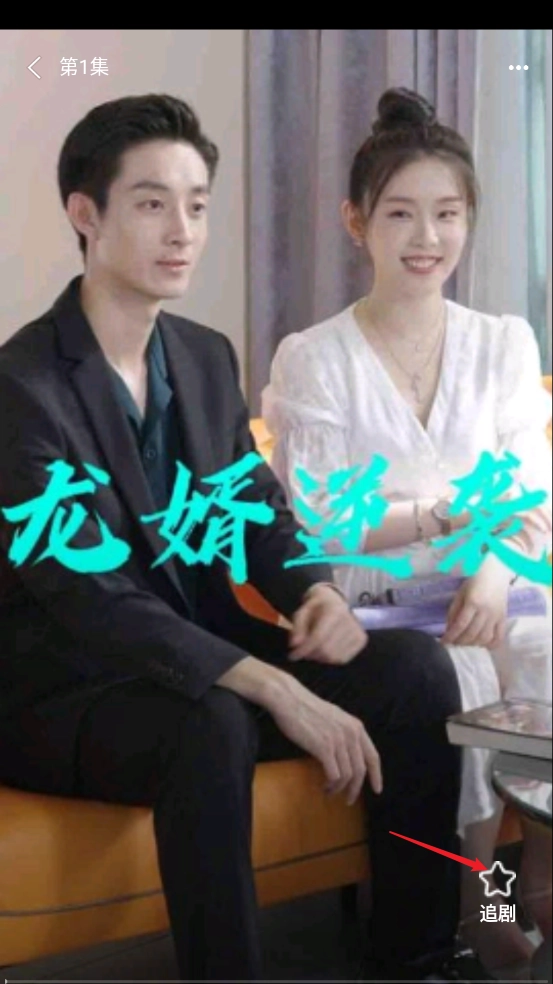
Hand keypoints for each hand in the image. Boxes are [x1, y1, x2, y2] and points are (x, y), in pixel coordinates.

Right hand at [268, 675, 381, 801]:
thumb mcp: (335, 717)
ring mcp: (338, 741)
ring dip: (339, 789)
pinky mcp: (324, 748)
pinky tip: (324, 785)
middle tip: (348, 799)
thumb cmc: (307, 709)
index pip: (372, 756)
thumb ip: (345, 733)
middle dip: (355, 789)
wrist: (289, 699)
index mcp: (356, 726)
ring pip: (348, 776)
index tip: (377, 790)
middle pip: (360, 771)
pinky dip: (331, 784)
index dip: (376, 775)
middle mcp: (351, 734)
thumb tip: (349, 754)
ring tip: (330, 792)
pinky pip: (334, 775)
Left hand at [288, 584, 367, 664]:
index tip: (293, 655)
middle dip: (311, 654)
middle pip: (326, 650)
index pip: (318, 637)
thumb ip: (297, 627)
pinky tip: (326, 649)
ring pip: (334, 657)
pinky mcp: (361, 640)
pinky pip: (343, 659)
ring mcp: (358, 630)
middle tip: (303, 651)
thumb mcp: (302, 611)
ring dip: (320, 657)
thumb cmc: (316, 608)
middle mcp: (350, 620)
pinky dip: (331, 658)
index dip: (304, 649)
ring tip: (314, 648)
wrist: (335, 601)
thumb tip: (295, 645)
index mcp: (334, 610)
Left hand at [441, 555, 510, 648]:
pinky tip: (483, 645)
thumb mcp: (460, 593)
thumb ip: (454, 611)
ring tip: (465, 642)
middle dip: (460, 641)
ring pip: (484, 638)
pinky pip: (499, 636)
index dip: (450, 636)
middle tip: (453, 642)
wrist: (496, 572)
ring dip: (473, 644)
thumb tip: (449, 629)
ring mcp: (496, 616)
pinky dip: (491, 645)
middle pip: (471, 634)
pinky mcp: (504, 618)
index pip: (460, 625)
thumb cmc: (475, 580)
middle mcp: (486, 611)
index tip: (443, 642)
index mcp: (473, 603)